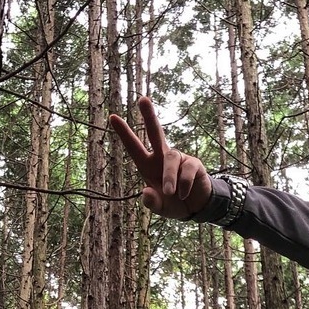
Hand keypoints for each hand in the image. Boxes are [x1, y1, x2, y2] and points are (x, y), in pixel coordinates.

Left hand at [108, 97, 212, 218]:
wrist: (195, 209)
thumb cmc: (173, 204)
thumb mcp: (159, 208)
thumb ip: (151, 202)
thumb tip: (146, 192)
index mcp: (148, 165)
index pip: (134, 147)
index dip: (124, 133)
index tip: (112, 117)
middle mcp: (162, 157)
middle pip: (155, 132)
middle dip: (149, 116)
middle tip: (142, 99)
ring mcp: (179, 159)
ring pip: (170, 158)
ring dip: (169, 177)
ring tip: (171, 193)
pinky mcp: (194, 164)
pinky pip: (186, 170)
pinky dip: (184, 185)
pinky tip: (184, 194)